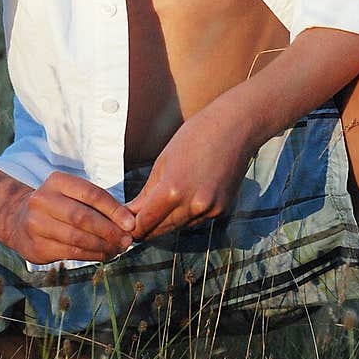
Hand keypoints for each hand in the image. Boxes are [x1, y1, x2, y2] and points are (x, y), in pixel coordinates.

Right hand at [1, 171, 136, 264]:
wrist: (18, 221)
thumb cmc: (58, 206)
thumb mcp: (72, 195)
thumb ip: (97, 204)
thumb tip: (128, 223)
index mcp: (56, 182)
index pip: (91, 194)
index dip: (114, 210)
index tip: (130, 224)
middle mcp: (42, 200)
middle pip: (83, 217)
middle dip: (109, 231)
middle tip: (126, 240)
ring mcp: (36, 224)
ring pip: (77, 238)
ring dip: (102, 246)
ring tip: (118, 249)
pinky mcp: (36, 246)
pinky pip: (70, 253)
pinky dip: (92, 255)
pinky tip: (104, 255)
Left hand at [126, 98, 255, 241]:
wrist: (235, 128)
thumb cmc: (195, 136)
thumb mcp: (163, 162)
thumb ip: (147, 193)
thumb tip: (132, 214)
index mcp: (173, 190)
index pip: (145, 223)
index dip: (132, 228)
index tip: (123, 226)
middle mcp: (193, 205)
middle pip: (161, 230)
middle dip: (146, 228)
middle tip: (133, 224)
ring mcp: (210, 209)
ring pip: (178, 227)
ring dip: (166, 222)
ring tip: (158, 208)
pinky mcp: (221, 210)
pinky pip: (196, 220)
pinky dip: (186, 215)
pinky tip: (184, 199)